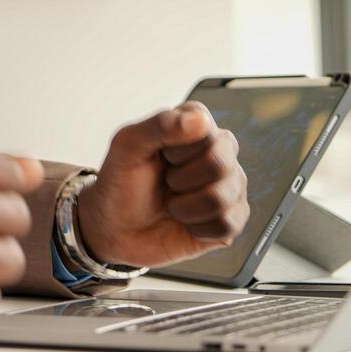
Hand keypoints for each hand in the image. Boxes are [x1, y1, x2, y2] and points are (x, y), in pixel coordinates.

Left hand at [76, 101, 248, 268]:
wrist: (117, 230)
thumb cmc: (121, 183)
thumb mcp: (128, 147)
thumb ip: (160, 125)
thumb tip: (200, 121)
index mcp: (194, 124)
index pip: (205, 129)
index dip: (177, 150)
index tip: (161, 156)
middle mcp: (219, 150)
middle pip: (220, 163)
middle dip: (181, 181)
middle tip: (166, 183)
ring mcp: (230, 184)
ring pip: (224, 197)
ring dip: (186, 208)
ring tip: (172, 204)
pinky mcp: (233, 217)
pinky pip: (229, 224)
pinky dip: (198, 228)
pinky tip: (186, 223)